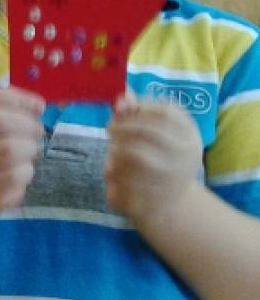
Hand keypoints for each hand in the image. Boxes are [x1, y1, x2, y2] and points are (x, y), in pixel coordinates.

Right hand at [0, 86, 44, 212]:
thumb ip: (13, 110)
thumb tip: (37, 105)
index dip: (17, 98)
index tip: (39, 106)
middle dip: (26, 123)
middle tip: (38, 131)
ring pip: (8, 149)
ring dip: (29, 148)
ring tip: (30, 150)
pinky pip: (13, 176)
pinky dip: (26, 171)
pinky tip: (23, 170)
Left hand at [105, 95, 201, 224]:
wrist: (169, 202)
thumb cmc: (157, 157)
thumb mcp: (152, 132)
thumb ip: (135, 111)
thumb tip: (122, 96)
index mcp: (191, 136)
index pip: (166, 113)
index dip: (138, 108)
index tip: (120, 110)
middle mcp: (187, 157)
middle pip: (149, 133)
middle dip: (122, 128)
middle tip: (109, 129)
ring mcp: (175, 180)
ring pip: (137, 157)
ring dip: (116, 150)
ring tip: (112, 151)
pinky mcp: (155, 200)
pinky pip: (125, 182)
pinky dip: (113, 172)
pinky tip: (112, 170)